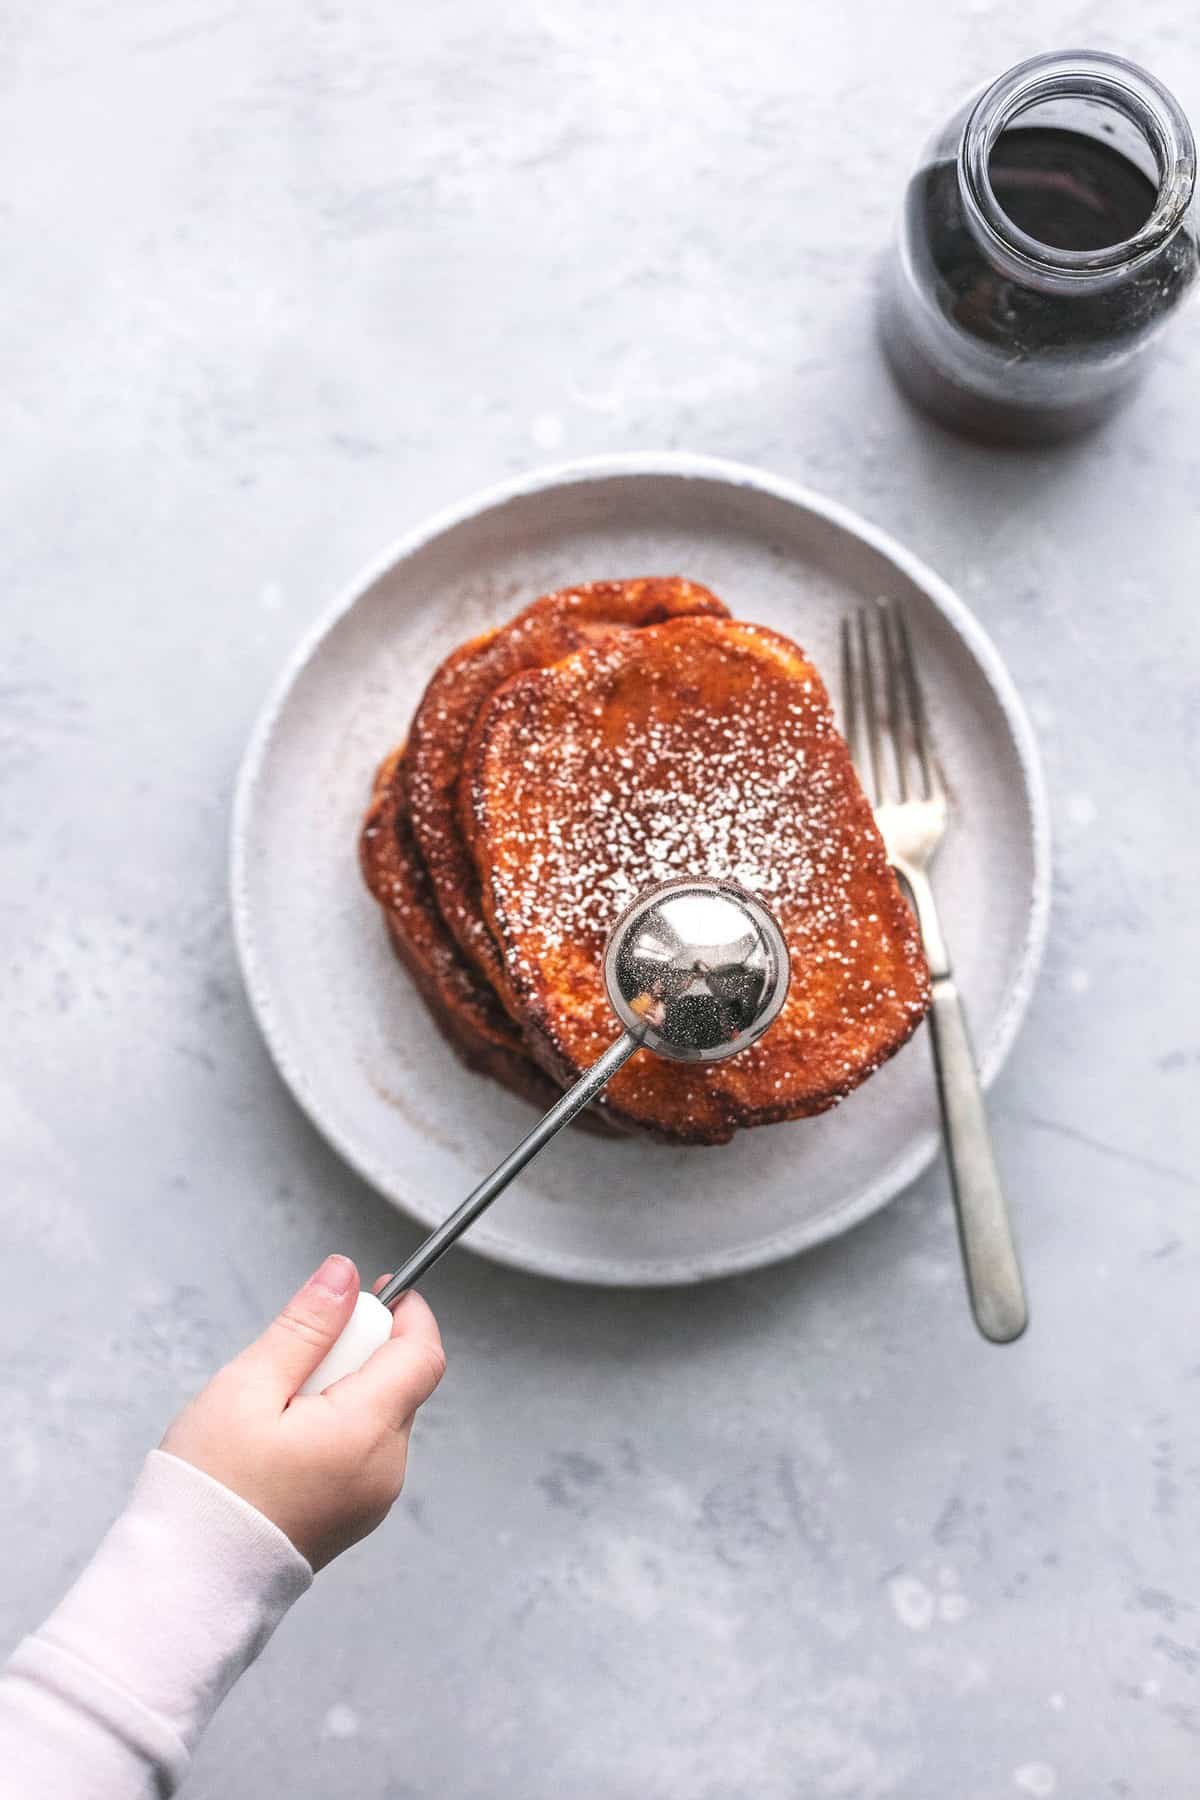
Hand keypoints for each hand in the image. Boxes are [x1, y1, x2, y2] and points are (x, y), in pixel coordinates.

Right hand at [161, 1256, 444, 1569]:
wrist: (190, 1581)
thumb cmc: (211, 1488)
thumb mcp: (249, 1386)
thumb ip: (306, 1326)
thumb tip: (343, 1274)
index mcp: (367, 1432)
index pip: (423, 1354)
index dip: (406, 1312)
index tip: (373, 1292)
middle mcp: (386, 1468)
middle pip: (399, 1380)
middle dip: (358, 1352)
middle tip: (296, 1359)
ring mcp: (374, 1496)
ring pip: (380, 1413)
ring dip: (343, 1390)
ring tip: (278, 1409)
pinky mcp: (357, 1512)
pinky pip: (364, 1447)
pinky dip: (336, 1427)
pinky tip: (284, 1440)